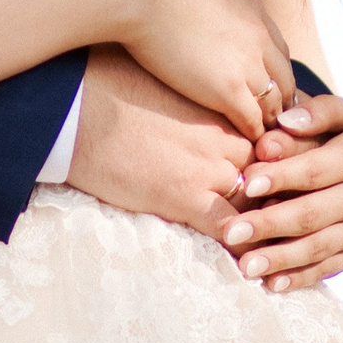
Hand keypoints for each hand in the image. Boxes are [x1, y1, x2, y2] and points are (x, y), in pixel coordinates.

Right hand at [63, 47, 257, 241]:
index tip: (263, 178)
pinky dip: (239, 246)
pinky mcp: (186, 197)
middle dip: (267, 194)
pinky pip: (228, 229)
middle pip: (266, 174)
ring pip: (256, 203)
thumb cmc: (108, 83)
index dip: (267, 161)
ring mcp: (209, 168)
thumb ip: (190, 94)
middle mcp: (225, 137)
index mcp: (220, 107)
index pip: (265, 141)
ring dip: (259, 224)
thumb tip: (187, 100)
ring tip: (264, 245)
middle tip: (266, 214)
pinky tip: (243, 263)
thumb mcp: (163, 80)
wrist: (76, 107)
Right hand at [118, 0, 298, 139]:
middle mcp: (261, 40)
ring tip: (257, 138)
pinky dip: (251, 133)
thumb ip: (222, 11)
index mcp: (257, 15)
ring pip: (273, 106)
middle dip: (280, 104)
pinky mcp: (228, 90)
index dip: (274, 78)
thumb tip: (214, 19)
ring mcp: (248, 66)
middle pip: (285, 83)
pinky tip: (240, 139)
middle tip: (269, 122)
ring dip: (267, 122)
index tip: (264, 92)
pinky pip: (252, 122)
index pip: (280, 56)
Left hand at [220, 95, 342, 292]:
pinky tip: (274, 285)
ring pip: (320, 246)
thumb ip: (324, 112)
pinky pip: (334, 266)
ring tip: (245, 268)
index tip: (246, 182)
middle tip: (231, 233)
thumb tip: (282, 118)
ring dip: (281, 259)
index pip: (316, 170)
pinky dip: (305, 277)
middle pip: (312, 214)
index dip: (281, 177)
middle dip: (269, 225)